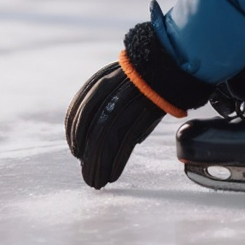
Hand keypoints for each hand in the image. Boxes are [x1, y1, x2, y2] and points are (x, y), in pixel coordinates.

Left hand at [65, 61, 165, 188]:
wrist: (171, 63)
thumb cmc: (145, 77)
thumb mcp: (120, 80)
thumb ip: (106, 102)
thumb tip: (97, 135)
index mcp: (102, 81)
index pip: (79, 110)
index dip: (73, 133)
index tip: (75, 151)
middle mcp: (111, 91)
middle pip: (91, 128)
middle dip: (87, 155)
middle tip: (86, 175)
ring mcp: (127, 102)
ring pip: (105, 137)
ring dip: (99, 163)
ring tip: (97, 181)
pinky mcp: (143, 113)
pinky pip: (125, 142)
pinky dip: (116, 161)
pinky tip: (113, 175)